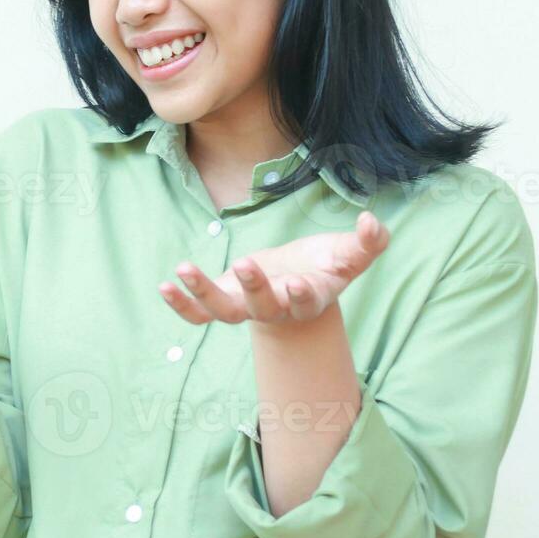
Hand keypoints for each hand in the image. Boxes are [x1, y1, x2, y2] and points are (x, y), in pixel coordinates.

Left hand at [158, 210, 388, 326]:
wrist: (298, 286)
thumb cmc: (326, 266)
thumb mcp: (350, 253)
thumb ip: (369, 242)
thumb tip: (374, 222)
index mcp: (308, 297)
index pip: (305, 302)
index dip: (300, 295)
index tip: (294, 282)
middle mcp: (275, 309)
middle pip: (263, 307)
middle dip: (254, 288)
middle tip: (244, 263)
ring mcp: (247, 308)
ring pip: (224, 312)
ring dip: (203, 294)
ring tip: (182, 269)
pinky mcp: (225, 302)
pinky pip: (199, 315)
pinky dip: (182, 306)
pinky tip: (164, 286)